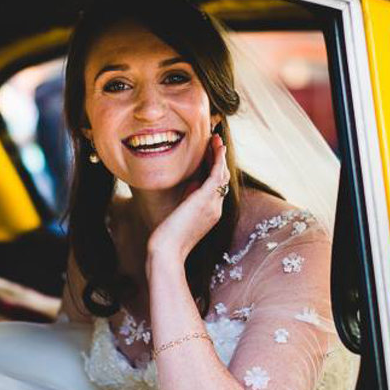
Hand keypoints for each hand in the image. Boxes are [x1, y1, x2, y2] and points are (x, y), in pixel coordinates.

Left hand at [147, 134, 229, 261]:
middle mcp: (216, 208)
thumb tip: (192, 184)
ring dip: (220, 155)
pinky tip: (217, 147)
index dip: (215, 167)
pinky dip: (218, 159)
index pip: (217, 186)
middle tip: (216, 141)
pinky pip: (216, 175)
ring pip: (221, 174)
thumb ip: (188, 199)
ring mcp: (213, 204)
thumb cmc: (169, 238)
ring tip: (216, 139)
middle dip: (219, 158)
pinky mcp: (205, 199)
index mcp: (211, 212)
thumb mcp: (181, 214)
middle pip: (222, 177)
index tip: (210, 153)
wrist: (167, 251)